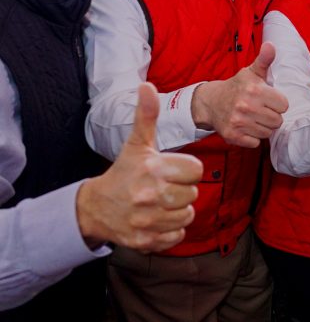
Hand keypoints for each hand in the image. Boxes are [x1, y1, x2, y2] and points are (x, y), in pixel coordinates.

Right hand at [77, 83, 203, 251]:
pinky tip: (156, 219)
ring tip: (160, 203)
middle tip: (164, 188)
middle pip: (194, 194)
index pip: (196, 171)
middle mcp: (150, 195)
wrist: (95, 208)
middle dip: (182, 191)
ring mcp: (147, 220)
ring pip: (187, 215)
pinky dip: (171, 230)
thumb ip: (147, 115)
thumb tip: (147, 85)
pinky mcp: (145, 240)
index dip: (187, 170)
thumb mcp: (137, 144)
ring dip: (178, 210)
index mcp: (152, 168)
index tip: (171, 170)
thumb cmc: (124, 172)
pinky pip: (178, 236)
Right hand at [191, 42, 288, 147]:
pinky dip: (252, 137)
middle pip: (278, 121)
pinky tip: (246, 127)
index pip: (284, 105)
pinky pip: (255, 143)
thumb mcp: (251, 72)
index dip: (277, 103)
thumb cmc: (237, 87)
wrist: (210, 102)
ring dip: (262, 127)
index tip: (267, 99)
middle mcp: (246, 106)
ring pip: (267, 133)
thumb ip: (264, 60)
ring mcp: (238, 122)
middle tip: (260, 110)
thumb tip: (271, 45)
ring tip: (253, 117)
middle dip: (271, 116)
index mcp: (254, 90)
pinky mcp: (232, 136)